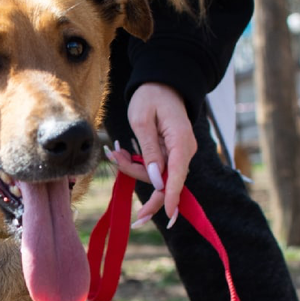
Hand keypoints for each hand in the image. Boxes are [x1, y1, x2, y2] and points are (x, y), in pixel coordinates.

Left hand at [106, 83, 196, 228]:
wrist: (161, 84)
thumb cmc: (150, 97)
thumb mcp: (143, 121)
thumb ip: (149, 151)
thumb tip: (156, 180)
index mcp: (181, 141)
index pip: (177, 175)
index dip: (171, 197)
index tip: (167, 216)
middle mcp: (185, 151)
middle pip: (166, 181)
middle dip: (142, 184)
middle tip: (130, 204)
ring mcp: (179, 154)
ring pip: (157, 176)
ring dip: (133, 169)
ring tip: (114, 152)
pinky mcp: (171, 155)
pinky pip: (155, 168)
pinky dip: (137, 164)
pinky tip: (122, 154)